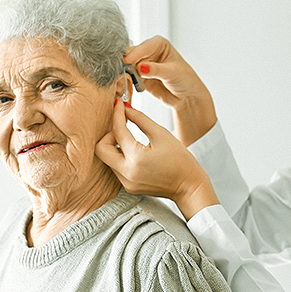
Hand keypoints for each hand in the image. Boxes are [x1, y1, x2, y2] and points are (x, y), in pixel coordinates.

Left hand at [96, 99, 218, 219]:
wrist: (188, 186)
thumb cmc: (180, 161)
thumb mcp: (162, 134)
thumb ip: (140, 119)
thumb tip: (126, 108)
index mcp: (136, 158)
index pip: (118, 131)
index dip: (117, 114)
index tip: (119, 104)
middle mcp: (127, 173)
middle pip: (101, 148)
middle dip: (109, 134)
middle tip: (123, 128)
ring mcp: (126, 182)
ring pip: (107, 159)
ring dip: (114, 146)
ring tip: (130, 139)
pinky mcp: (128, 187)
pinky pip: (115, 168)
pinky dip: (120, 157)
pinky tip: (134, 152)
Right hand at [124, 36, 216, 144]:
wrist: (187, 97)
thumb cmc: (185, 81)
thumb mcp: (172, 73)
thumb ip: (156, 70)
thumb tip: (140, 67)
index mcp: (159, 44)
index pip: (143, 47)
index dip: (134, 54)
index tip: (126, 62)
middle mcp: (149, 52)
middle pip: (132, 55)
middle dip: (128, 64)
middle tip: (126, 73)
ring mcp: (143, 64)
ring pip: (128, 66)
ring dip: (127, 74)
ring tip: (131, 81)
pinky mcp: (139, 77)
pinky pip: (128, 77)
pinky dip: (127, 81)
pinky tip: (131, 86)